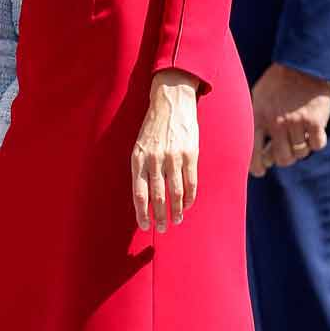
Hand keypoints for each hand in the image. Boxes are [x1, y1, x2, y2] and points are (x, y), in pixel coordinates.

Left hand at [132, 69, 198, 232]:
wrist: (171, 101)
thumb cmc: (153, 128)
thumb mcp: (140, 146)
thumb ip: (142, 169)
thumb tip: (145, 197)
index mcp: (138, 159)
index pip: (139, 193)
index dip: (142, 213)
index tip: (145, 226)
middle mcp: (154, 159)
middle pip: (157, 196)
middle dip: (160, 216)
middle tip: (163, 229)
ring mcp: (173, 157)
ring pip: (175, 192)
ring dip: (176, 210)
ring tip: (177, 220)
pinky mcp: (190, 153)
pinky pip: (191, 181)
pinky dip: (190, 197)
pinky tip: (187, 205)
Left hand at [250, 63, 329, 175]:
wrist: (304, 64)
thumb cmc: (277, 83)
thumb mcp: (257, 98)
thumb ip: (255, 122)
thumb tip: (259, 155)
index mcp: (259, 117)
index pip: (253, 152)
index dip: (256, 167)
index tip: (260, 171)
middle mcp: (277, 123)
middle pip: (281, 158)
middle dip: (283, 158)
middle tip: (284, 151)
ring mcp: (297, 123)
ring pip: (300, 153)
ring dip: (299, 149)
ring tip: (298, 137)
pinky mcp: (316, 121)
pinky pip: (316, 145)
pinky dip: (315, 142)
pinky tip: (312, 133)